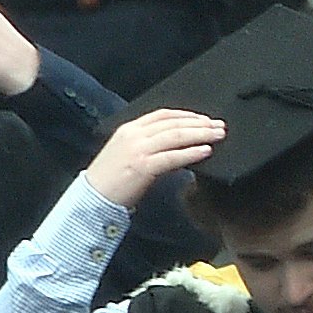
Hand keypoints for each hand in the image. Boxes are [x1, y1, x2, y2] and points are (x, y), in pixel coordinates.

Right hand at [85, 105, 227, 210]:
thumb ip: (150, 145)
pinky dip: (191, 152)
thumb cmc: (112, 179)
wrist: (92, 197)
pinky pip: (172, 156)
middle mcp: (134, 135)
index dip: (187, 115)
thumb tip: (178, 145)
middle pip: (173, 124)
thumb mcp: (128, 153)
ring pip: (175, 136)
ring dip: (201, 134)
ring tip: (218, 135)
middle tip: (220, 126)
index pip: (164, 115)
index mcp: (130, 129)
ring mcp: (137, 149)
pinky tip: (205, 151)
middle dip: (200, 124)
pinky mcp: (142, 166)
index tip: (205, 119)